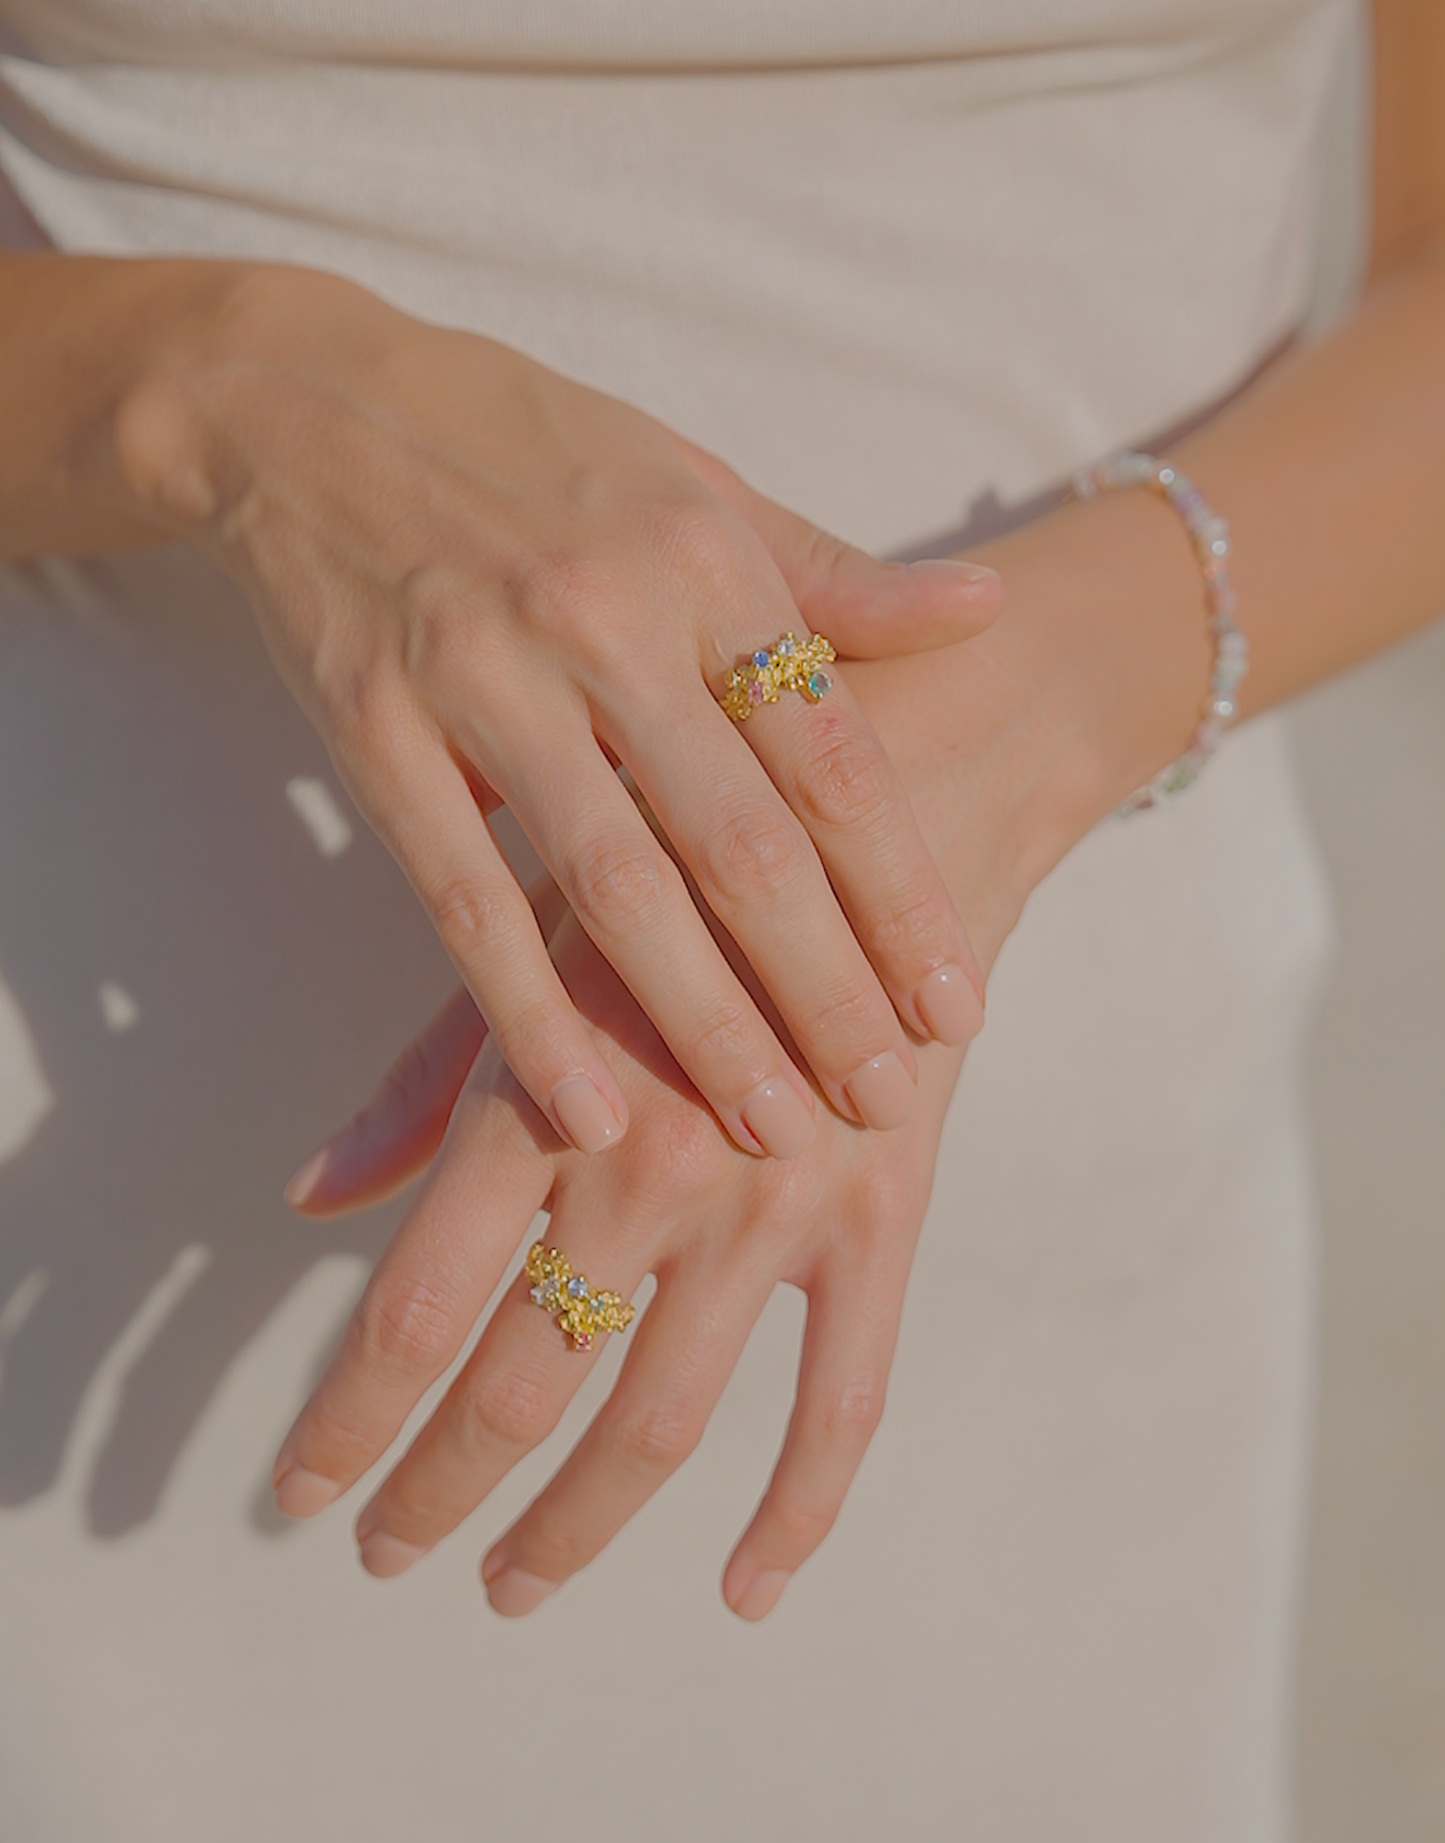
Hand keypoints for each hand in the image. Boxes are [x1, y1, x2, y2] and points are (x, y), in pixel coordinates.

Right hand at [112, 263, 995, 1157]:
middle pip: (740, 844)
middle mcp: (605, 621)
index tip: (954, 1002)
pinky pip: (462, 899)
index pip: (829, 756)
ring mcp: (485, 679)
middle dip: (823, 989)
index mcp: (702, 559)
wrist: (309, 401)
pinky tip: (585, 1110)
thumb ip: (829, 576)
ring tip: (769, 1128)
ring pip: (614, 888)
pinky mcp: (377, 730)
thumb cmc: (529, 447)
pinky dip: (525, 1014)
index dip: (899, 892)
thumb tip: (984, 612)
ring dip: (700, 1024)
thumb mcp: (692, 481)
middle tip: (885, 1099)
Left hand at [272, 901, 964, 1617]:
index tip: (300, 1491)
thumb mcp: (538, 940)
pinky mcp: (883, 1216)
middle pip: (517, 1389)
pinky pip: (844, 1399)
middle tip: (381, 1554)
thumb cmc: (682, 865)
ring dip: (571, 1527)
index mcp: (548, 1096)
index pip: (414, 1313)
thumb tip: (308, 1196)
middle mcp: (653, 1166)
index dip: (347, 1422)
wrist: (893, 799)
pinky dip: (795, 1510)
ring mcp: (778, 1203)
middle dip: (433, 1493)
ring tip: (509, 1588)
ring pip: (659, 1422)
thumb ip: (426, 1079)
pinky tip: (742, 1590)